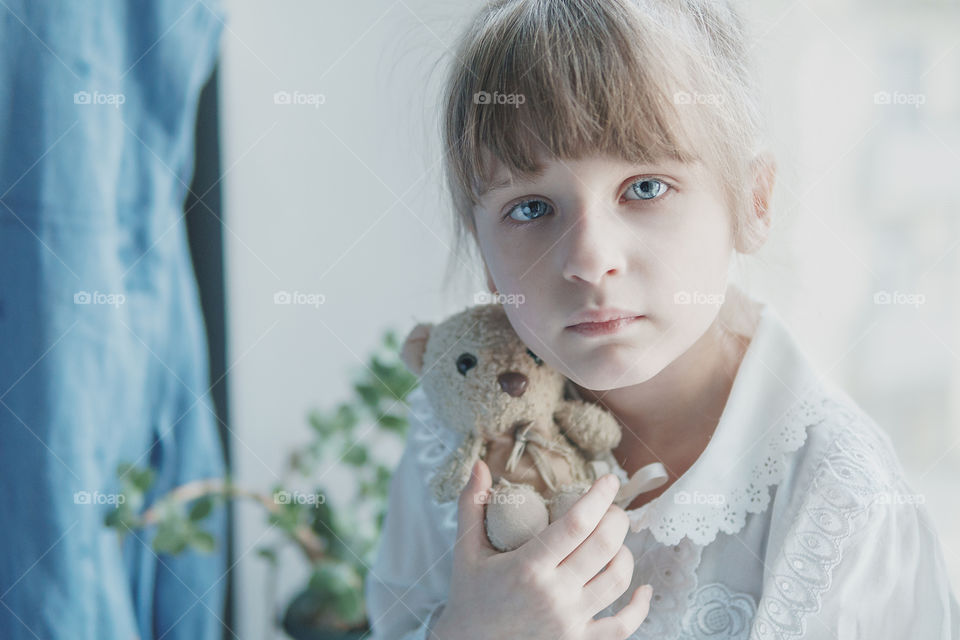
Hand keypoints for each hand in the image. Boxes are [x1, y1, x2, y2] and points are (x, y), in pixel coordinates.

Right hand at [430, 460, 652, 639]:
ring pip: (618, 580)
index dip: (598, 497)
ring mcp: (570, 623)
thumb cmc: (470, 596)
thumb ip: (471, 505)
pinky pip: (623, 626)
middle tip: (613, 509)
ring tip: (617, 542)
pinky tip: (642, 590)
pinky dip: (639, 607)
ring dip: (626, 554)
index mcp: (527, 567)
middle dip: (617, 520)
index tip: (608, 480)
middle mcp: (553, 595)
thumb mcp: (466, 550)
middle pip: (604, 547)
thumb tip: (480, 464)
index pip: (576, 524)